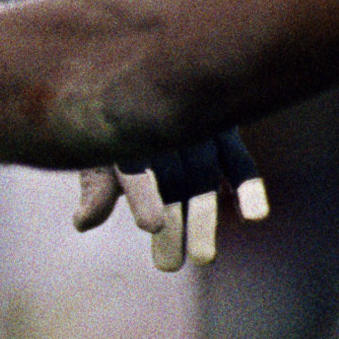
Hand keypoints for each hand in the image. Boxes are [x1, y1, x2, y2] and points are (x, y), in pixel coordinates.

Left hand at [73, 132, 268, 269]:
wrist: (154, 72)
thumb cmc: (118, 119)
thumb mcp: (101, 148)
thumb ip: (98, 186)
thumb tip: (82, 223)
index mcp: (127, 130)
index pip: (136, 166)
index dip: (143, 194)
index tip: (151, 226)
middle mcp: (164, 125)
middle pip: (171, 179)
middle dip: (174, 221)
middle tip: (169, 266)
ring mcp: (197, 127)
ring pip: (202, 176)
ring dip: (203, 218)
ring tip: (203, 259)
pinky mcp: (226, 131)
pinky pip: (239, 162)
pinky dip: (249, 188)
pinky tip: (256, 218)